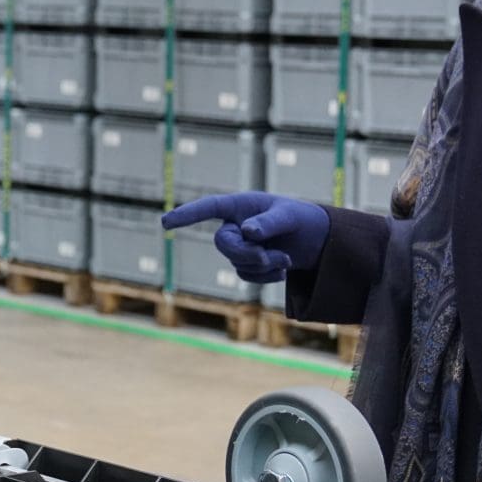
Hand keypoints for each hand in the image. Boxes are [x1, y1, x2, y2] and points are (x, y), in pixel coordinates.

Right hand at [160, 191, 329, 282]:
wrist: (316, 241)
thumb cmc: (302, 219)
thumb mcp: (290, 216)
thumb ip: (269, 222)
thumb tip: (247, 232)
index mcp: (240, 206)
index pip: (209, 208)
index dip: (187, 214)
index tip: (165, 222)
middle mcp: (234, 225)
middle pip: (223, 244)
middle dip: (246, 253)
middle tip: (270, 257)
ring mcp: (239, 246)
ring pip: (236, 263)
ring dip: (262, 265)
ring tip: (286, 259)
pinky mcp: (246, 264)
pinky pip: (247, 275)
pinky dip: (266, 276)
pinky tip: (282, 269)